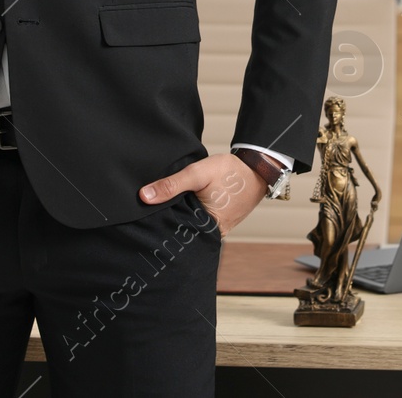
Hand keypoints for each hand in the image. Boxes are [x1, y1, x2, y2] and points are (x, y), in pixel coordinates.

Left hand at [138, 153, 266, 237]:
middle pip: (182, 230)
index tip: (143, 218)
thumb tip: (144, 196)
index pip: (175, 233)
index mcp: (207, 229)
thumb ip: (171, 185)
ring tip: (162, 207)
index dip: (159, 224)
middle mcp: (212, 234)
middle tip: (148, 212)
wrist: (257, 168)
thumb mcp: (197, 174)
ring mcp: (217, 228)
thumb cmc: (231, 172)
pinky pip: (199, 220)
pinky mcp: (219, 220)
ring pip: (190, 224)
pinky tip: (181, 203)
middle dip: (168, 221)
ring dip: (179, 215)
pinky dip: (190, 212)